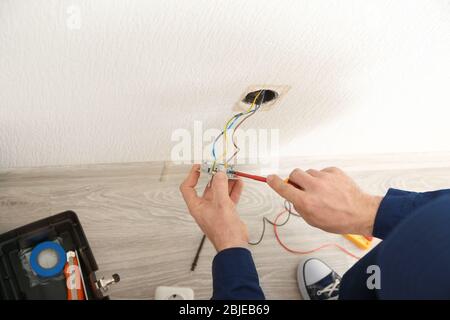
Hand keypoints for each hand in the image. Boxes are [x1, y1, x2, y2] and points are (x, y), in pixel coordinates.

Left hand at [180, 164, 247, 251]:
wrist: (234, 246)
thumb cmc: (224, 231)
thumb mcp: (221, 204)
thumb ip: (220, 186)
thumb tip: (219, 174)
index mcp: (197, 206)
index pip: (188, 187)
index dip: (192, 175)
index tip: (200, 167)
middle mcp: (205, 207)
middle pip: (207, 187)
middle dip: (215, 177)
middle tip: (221, 168)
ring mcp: (216, 209)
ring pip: (220, 191)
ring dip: (226, 182)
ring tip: (233, 173)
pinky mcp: (226, 212)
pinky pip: (229, 197)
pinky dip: (234, 190)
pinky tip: (239, 183)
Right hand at [267, 167, 381, 234]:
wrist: (362, 213)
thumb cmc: (339, 220)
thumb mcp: (313, 221)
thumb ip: (300, 208)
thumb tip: (293, 197)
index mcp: (307, 202)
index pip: (284, 188)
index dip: (274, 183)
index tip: (270, 178)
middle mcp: (314, 187)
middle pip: (295, 174)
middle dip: (295, 180)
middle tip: (301, 187)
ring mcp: (325, 178)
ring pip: (309, 172)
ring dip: (310, 180)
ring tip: (321, 191)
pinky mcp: (335, 172)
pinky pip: (322, 171)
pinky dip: (323, 178)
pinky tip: (330, 188)